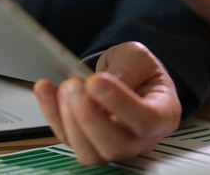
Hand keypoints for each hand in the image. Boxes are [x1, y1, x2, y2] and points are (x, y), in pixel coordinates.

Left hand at [33, 41, 180, 164]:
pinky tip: (46, 90)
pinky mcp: (88, 143)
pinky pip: (68, 139)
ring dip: (69, 120)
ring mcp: (114, 145)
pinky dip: (52, 114)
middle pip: (115, 146)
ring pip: (90, 152)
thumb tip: (98, 87)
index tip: (96, 81)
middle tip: (73, 86)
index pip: (146, 121)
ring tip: (62, 87)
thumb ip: (124, 71)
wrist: (128, 75)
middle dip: (89, 117)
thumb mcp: (137, 57)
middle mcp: (140, 139)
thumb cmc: (139, 69)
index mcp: (163, 114)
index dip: (120, 105)